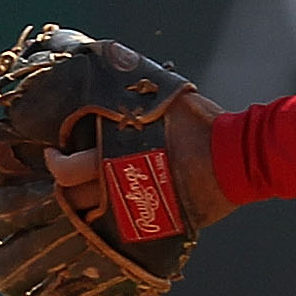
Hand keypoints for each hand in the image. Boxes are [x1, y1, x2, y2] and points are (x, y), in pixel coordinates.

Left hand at [43, 91, 233, 232]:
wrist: (240, 157)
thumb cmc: (202, 124)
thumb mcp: (163, 96)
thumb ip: (132, 87)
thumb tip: (109, 60)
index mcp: (115, 155)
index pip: (66, 169)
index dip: (56, 161)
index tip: (55, 154)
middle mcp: (120, 186)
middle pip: (74, 200)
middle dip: (65, 190)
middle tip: (68, 179)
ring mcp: (140, 212)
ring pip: (96, 221)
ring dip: (88, 209)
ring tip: (90, 198)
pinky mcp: (161, 228)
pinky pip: (128, 234)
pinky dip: (119, 226)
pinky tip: (120, 214)